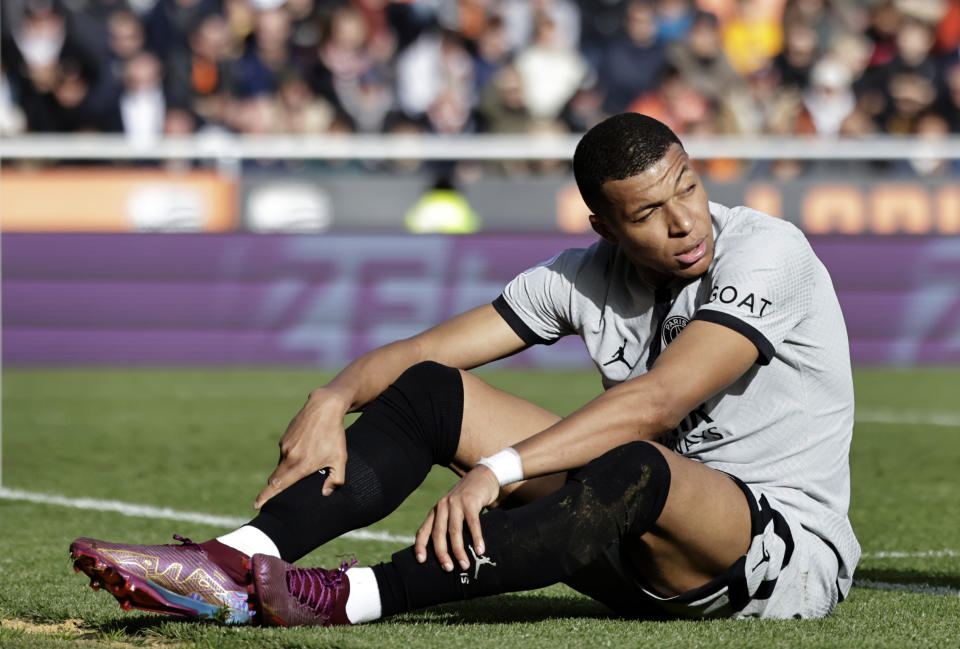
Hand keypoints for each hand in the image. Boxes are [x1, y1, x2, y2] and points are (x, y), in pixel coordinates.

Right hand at [254, 389, 348, 508]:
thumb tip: (325, 493)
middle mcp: (289, 456)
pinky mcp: (285, 436)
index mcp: (300, 465)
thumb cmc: (334, 434)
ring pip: (282, 463)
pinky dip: (292, 455)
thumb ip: (336, 480)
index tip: (256, 505)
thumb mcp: (340, 459)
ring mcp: (285, 445)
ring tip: (307, 461)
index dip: (266, 496)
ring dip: (289, 468)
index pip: (278, 485)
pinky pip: (285, 451)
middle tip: (282, 492)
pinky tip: (306, 448)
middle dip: (276, 487)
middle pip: (276, 477)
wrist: (324, 407)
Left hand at [414, 465, 499, 571]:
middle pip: (438, 534)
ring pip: (454, 531)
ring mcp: (456, 503)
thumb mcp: (453, 509)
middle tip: (448, 568)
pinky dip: (476, 538)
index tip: (421, 561)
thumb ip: (449, 524)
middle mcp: (443, 506)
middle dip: (442, 553)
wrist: (482, 476)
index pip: (424, 530)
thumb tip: (449, 552)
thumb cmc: (468, 498)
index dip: (420, 546)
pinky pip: (473, 523)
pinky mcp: (471, 502)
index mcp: (436, 511)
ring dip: (459, 550)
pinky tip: (480, 549)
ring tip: (464, 565)